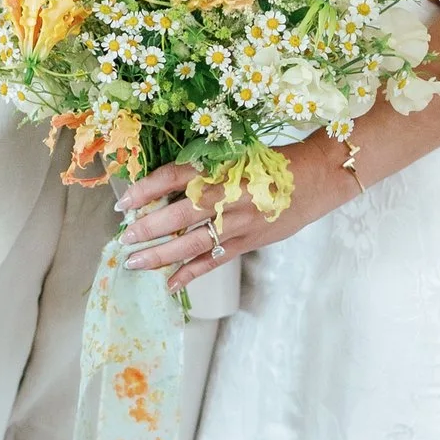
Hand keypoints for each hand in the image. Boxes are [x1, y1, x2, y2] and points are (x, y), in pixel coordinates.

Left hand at [118, 135, 353, 293]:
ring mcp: (238, 223)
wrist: (315, 178)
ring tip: (134, 262)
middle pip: (179, 214)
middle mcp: (227, 196)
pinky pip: (213, 261)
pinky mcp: (247, 242)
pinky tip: (169, 284)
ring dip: (161, 255)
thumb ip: (203, 170)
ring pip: (192, 243)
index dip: (146, 189)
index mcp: (221, 168)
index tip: (124, 200)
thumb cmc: (273, 163)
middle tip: (124, 238)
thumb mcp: (236, 155)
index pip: (175, 177)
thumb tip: (162, 188)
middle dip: (148, 227)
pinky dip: (190, 274)